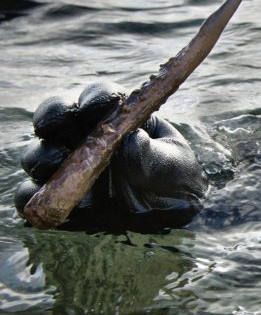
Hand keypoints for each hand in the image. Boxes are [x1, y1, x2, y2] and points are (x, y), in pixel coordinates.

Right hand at [15, 82, 207, 231]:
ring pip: (40, 153)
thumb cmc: (175, 179)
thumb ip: (153, 153)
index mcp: (117, 118)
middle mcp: (87, 135)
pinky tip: (43, 198)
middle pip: (58, 117)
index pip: (100, 99)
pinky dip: (31, 194)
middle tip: (53, 127)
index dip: (93, 99)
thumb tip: (130, 141)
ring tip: (54, 164)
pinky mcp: (60, 195)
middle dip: (52, 118)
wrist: (172, 215)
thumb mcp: (173, 164)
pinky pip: (35, 193)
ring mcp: (70, 165)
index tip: (93, 109)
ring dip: (41, 156)